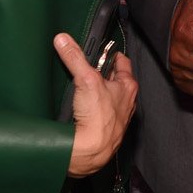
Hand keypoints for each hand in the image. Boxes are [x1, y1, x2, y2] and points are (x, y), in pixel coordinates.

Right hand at [54, 32, 136, 176]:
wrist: (90, 152)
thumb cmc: (98, 118)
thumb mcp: (85, 79)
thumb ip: (74, 58)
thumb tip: (64, 40)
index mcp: (128, 87)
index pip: (122, 63)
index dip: (112, 54)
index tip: (103, 49)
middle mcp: (126, 102)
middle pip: (115, 80)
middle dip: (102, 73)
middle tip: (88, 67)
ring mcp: (117, 117)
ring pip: (108, 98)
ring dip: (97, 92)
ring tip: (82, 88)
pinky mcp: (106, 130)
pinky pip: (100, 114)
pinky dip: (93, 109)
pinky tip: (82, 110)